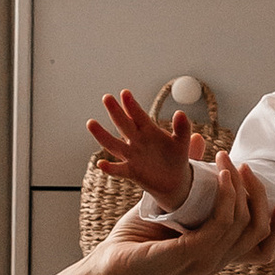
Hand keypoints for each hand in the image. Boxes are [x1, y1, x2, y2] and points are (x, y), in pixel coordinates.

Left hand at [57, 156, 274, 274]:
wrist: (106, 266)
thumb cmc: (133, 241)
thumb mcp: (168, 207)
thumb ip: (187, 183)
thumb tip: (199, 144)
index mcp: (215, 256)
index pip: (263, 247)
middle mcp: (216, 261)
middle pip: (260, 230)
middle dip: (258, 193)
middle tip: (243, 166)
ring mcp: (206, 259)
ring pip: (245, 222)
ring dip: (240, 187)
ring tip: (229, 163)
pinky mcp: (191, 252)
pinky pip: (223, 221)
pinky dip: (226, 196)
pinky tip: (219, 176)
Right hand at [84, 84, 203, 209]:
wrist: (175, 180)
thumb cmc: (175, 157)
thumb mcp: (182, 142)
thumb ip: (183, 128)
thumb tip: (181, 113)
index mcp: (149, 130)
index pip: (138, 115)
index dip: (132, 105)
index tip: (125, 93)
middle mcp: (137, 140)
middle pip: (124, 124)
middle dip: (115, 111)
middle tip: (107, 98)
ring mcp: (132, 156)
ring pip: (114, 144)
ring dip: (102, 135)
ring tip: (91, 123)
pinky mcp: (132, 172)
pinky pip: (119, 170)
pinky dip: (110, 168)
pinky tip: (101, 164)